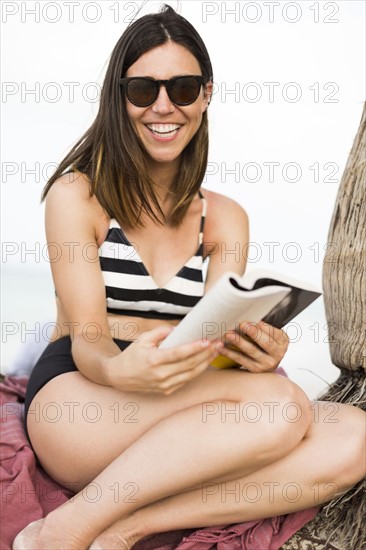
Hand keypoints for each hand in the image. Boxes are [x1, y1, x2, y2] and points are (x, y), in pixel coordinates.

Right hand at [107, 326, 222, 394]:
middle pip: (189, 364)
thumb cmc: (132, 356)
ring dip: (206, 362)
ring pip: (191, 374)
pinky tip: (205, 361)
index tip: (207, 340)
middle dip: (206, 353)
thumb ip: (161, 332)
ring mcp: (165, 385)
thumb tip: (178, 329)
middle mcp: (160, 375)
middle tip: (218, 343)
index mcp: (154, 360)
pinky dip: (197, 370)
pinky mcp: (167, 391)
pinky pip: (186, 380)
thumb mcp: (142, 339)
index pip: (179, 354)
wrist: (119, 377)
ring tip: (216, 351)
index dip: (195, 348)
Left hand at [220, 320, 288, 372]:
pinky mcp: (255, 369)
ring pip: (251, 351)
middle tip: (242, 324)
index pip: (274, 333)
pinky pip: (241, 360)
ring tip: (228, 334)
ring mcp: (266, 364)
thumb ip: (262, 325)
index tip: (253, 319)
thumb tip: (247, 313)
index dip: (263, 326)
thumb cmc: (266, 339)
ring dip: (239, 342)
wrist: (267, 360)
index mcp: (283, 341)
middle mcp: (277, 354)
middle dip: (253, 333)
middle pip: (265, 343)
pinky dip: (230, 353)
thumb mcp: (270, 332)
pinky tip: (221, 346)